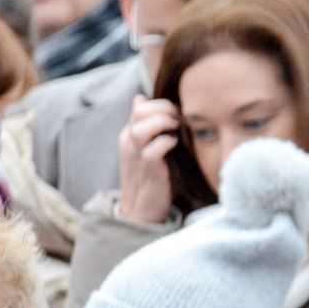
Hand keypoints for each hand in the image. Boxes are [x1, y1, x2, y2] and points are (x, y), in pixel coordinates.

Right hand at [117, 95, 179, 223]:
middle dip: (164, 109)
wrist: (142, 209)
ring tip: (176, 129)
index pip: (140, 106)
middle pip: (140, 112)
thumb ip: (144, 124)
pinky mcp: (148, 170)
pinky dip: (166, 143)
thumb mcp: (143, 146)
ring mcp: (137, 156)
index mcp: (129, 135)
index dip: (162, 105)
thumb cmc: (149, 175)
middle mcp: (129, 143)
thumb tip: (140, 98)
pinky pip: (152, 151)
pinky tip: (174, 144)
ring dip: (163, 124)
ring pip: (141, 129)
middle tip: (179, 119)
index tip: (178, 114)